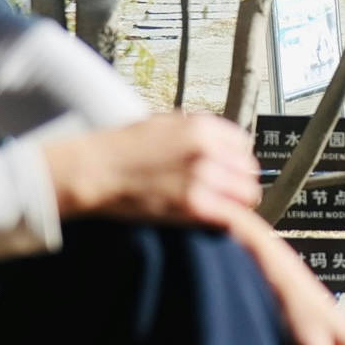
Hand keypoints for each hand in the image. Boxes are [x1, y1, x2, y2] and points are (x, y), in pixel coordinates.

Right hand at [44, 112, 262, 231]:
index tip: (227, 171)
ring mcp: (203, 177)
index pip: (244, 145)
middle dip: (238, 183)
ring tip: (215, 208)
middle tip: (223, 193)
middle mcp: (208, 149)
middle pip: (249, 171)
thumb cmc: (122, 148)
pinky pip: (231, 216)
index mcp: (202, 127)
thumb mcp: (165, 123)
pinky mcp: (194, 205)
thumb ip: (198, 132)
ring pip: (246, 195)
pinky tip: (211, 220)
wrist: (95, 169)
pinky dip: (227, 220)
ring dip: (234, 203)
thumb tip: (226, 146)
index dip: (235, 160)